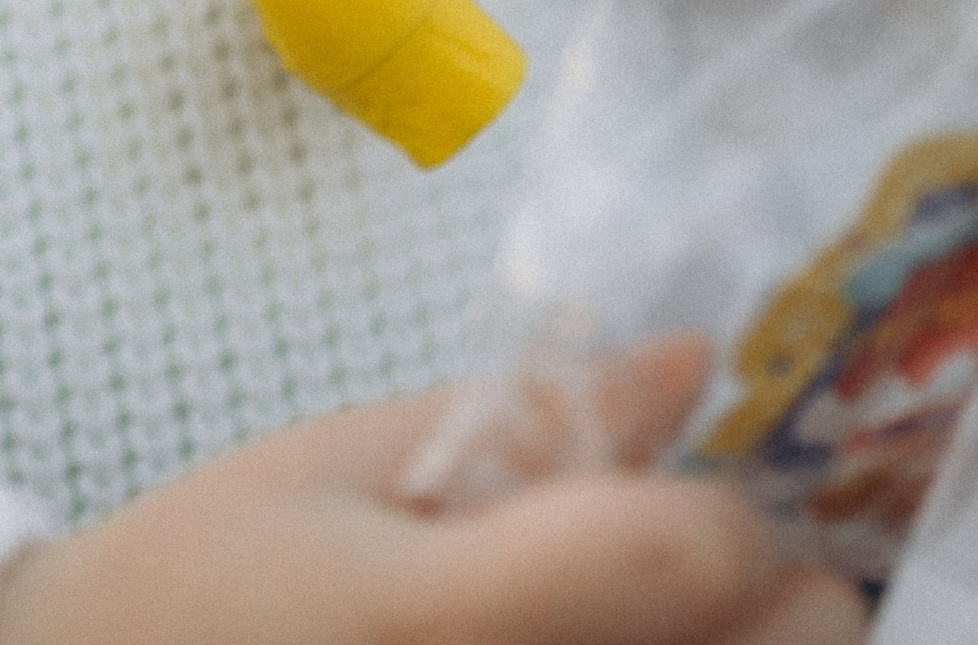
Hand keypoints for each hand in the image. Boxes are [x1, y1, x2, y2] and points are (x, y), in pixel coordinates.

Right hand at [0, 345, 862, 644]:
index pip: (701, 552)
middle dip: (780, 601)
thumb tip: (687, 360)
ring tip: (677, 622)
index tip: (697, 492)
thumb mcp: (345, 465)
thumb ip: (526, 420)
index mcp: (439, 617)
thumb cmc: (197, 585)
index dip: (734, 507)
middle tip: (715, 570)